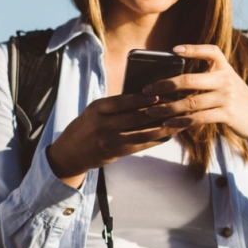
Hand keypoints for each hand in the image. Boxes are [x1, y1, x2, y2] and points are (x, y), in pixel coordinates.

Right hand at [47, 92, 176, 187]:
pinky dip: (156, 139)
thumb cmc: (86, 126)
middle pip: (134, 117)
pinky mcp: (117, 152)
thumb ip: (115, 105)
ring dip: (162, 127)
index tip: (157, 94)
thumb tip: (147, 96)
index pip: (121, 101)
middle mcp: (102, 124)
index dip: (140, 99)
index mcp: (96, 109)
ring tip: (177, 121)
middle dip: (157, 111)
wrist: (70, 153)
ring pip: (141, 133)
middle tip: (174, 106)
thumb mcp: (94, 111)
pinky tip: (168, 134)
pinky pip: (141, 145)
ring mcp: (110, 140)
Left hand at [141, 44, 247, 148]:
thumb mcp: (228, 83)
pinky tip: (168, 124)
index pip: (211, 51)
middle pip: (190, 80)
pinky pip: (198, 118)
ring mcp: (227, 97)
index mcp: (225, 68)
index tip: (174, 50)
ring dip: (167, 108)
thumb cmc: (238, 100)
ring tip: (151, 111)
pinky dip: (181, 122)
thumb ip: (209, 77)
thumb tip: (175, 80)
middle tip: (146, 91)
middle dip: (165, 85)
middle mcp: (226, 80)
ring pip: (190, 102)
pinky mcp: (227, 114)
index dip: (193, 49)